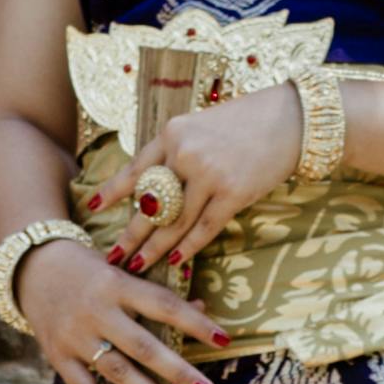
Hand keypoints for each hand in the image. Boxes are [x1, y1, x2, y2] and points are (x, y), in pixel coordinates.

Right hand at [17, 225, 231, 383]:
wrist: (32, 267)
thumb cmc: (90, 270)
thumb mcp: (123, 271)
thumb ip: (158, 293)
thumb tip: (203, 311)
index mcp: (118, 284)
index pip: (164, 305)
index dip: (195, 323)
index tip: (224, 339)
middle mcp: (97, 311)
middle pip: (144, 346)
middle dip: (178, 370)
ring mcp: (76, 336)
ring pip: (117, 371)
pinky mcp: (58, 355)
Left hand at [98, 85, 305, 279]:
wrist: (291, 119)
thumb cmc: (245, 122)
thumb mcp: (201, 126)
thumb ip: (176, 152)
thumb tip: (153, 190)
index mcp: (172, 133)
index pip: (136, 168)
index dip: (113, 190)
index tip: (92, 205)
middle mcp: (185, 153)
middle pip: (151, 203)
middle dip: (130, 233)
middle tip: (112, 255)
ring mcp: (209, 174)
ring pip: (175, 221)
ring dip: (155, 247)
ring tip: (137, 264)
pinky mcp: (234, 193)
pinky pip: (204, 227)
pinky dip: (189, 246)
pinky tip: (176, 260)